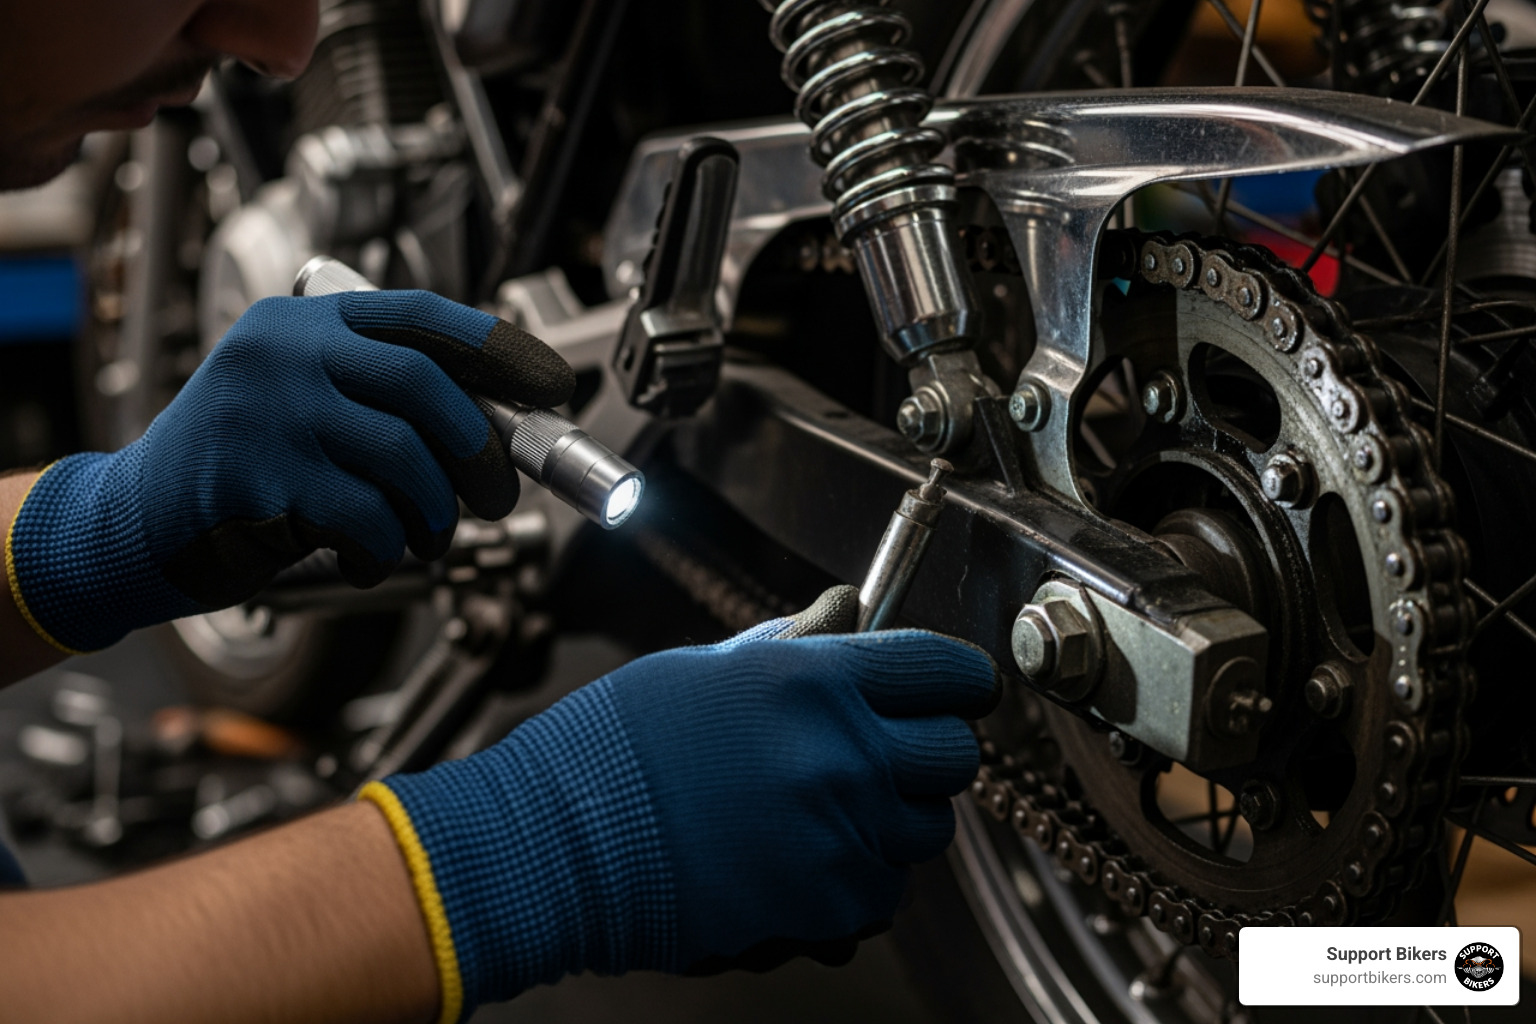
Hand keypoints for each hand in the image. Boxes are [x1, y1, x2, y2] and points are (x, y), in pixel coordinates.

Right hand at [4, 291, 572, 652]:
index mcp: (308, 322)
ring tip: (429, 535)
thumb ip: (386, 401)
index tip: (554, 385)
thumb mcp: (308, 406)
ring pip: (404, 458)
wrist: (132, 522)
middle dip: (482, 450)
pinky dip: (388, 549)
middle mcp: (286, 352)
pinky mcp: (254, 478)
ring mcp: (266, 411)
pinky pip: (365, 517)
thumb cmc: (243, 470)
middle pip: (426, 386)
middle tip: (495, 494)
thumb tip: (504, 427)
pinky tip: (373, 558)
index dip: (502, 350)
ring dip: (437, 512)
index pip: (424, 316)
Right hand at [361, 586, 999, 1019]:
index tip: (956, 688)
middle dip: (927, 750)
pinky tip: (799, 858)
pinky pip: (883, 892)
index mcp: (815, 680)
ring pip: (926, 831)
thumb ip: (799, 642)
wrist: (559, 845)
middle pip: (955, 755)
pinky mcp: (829, 907)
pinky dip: (856, 880)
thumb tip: (849, 610)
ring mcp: (840, 836)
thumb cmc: (620, 748)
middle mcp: (842, 755)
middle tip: (884, 749)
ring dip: (893, 819)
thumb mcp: (712, 669)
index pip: (945, 670)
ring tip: (824, 808)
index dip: (959, 678)